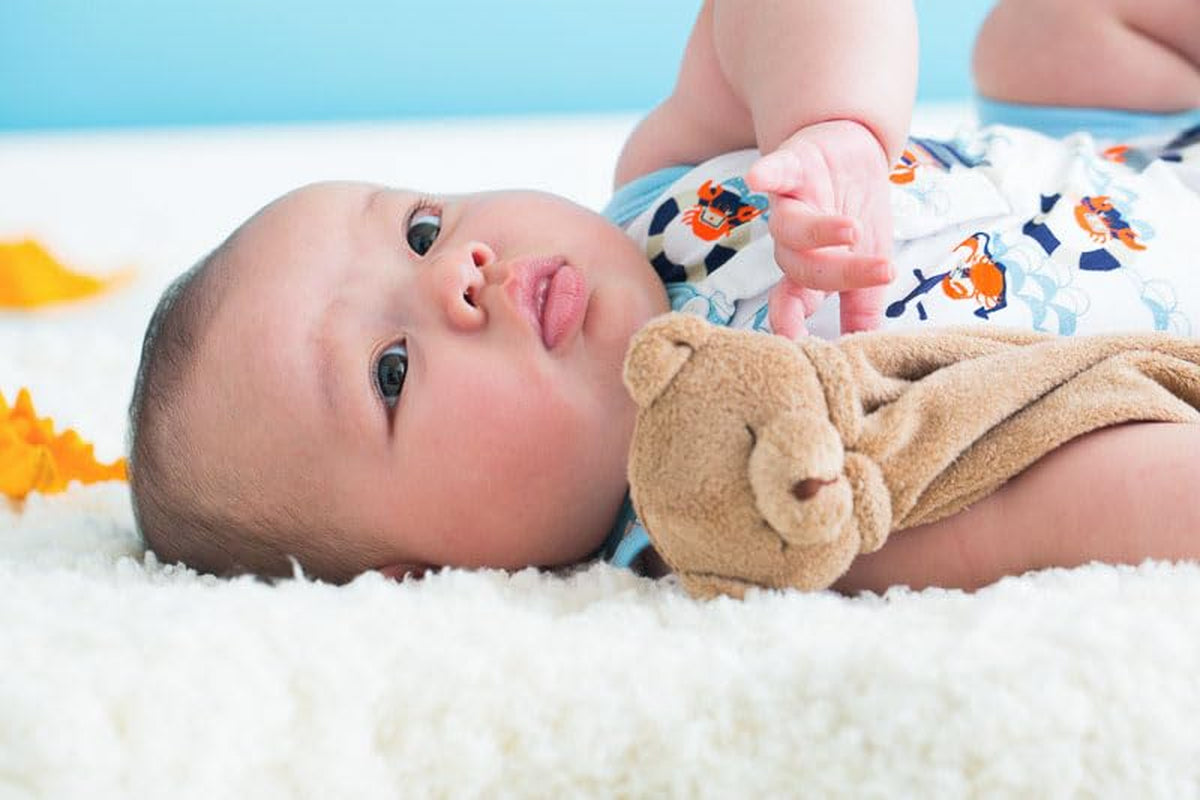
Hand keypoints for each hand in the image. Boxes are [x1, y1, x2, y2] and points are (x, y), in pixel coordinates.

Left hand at [746, 120, 894, 337]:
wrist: (848, 152)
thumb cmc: (854, 216)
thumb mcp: (870, 262)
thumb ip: (862, 306)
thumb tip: (866, 348)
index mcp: (806, 271)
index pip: (795, 303)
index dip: (791, 323)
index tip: (799, 345)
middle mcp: (790, 244)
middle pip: (801, 268)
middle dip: (839, 274)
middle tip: (881, 273)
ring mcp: (789, 205)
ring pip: (790, 228)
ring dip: (819, 231)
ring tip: (853, 231)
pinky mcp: (792, 166)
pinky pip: (775, 172)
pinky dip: (767, 174)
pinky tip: (758, 178)